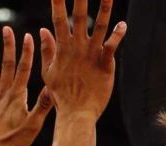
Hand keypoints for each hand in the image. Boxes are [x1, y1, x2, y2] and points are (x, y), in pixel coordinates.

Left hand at [0, 26, 53, 145]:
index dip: (26, 52)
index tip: (28, 36)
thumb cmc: (13, 141)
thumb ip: (42, 106)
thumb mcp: (33, 125)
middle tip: (7, 30)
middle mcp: (4, 94)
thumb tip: (52, 89)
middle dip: (8, 46)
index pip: (24, 69)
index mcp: (18, 96)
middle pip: (6, 65)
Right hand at [40, 0, 126, 118]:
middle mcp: (77, 48)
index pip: (58, 19)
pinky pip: (112, 46)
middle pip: (78, 16)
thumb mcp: (48, 72)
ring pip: (99, 27)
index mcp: (62, 48)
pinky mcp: (105, 64)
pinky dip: (118, 34)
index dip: (57, 2)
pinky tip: (123, 24)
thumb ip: (46, 50)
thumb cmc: (61, 95)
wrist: (76, 114)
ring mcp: (91, 54)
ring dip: (104, 9)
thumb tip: (42, 30)